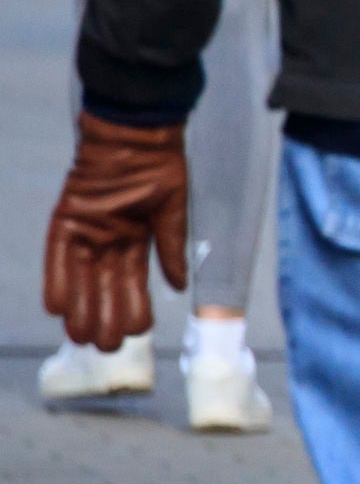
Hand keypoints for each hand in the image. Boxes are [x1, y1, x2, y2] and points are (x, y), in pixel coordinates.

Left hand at [42, 113, 188, 348]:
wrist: (135, 134)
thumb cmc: (160, 166)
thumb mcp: (174, 210)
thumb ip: (171, 248)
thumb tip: (178, 286)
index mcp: (137, 240)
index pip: (134, 282)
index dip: (134, 307)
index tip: (137, 334)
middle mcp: (108, 240)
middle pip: (105, 287)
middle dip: (105, 317)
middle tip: (105, 348)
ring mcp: (85, 231)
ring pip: (81, 278)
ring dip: (80, 308)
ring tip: (81, 338)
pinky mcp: (65, 220)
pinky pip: (57, 257)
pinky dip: (57, 281)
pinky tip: (58, 307)